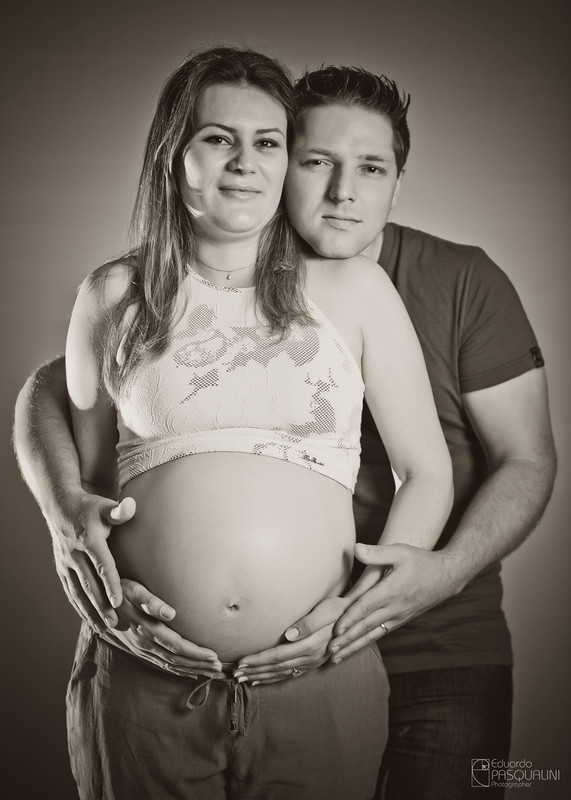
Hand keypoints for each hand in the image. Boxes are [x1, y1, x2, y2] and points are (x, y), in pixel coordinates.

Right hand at [49, 493, 135, 630]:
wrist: (59, 506)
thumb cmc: (89, 507)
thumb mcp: (104, 506)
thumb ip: (119, 511)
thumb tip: (130, 506)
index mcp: (89, 539)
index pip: (102, 564)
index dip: (110, 584)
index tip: (119, 602)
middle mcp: (75, 554)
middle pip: (89, 583)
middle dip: (101, 605)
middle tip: (115, 624)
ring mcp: (66, 563)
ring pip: (78, 591)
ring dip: (90, 611)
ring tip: (105, 628)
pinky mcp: (61, 568)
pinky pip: (70, 591)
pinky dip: (79, 607)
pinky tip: (89, 620)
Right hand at [104, 579, 221, 677]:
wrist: (93, 605)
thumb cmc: (117, 591)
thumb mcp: (131, 589)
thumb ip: (150, 601)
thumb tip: (170, 612)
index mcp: (146, 629)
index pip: (177, 646)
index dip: (196, 653)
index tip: (214, 656)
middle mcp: (144, 644)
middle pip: (177, 660)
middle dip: (199, 665)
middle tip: (221, 668)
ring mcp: (141, 649)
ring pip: (170, 665)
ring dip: (192, 670)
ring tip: (213, 673)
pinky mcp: (139, 651)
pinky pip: (162, 664)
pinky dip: (178, 670)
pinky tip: (191, 672)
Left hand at [234, 596, 350, 684]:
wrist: (355, 618)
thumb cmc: (338, 610)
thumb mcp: (326, 611)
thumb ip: (308, 623)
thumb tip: (288, 635)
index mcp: (310, 645)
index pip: (278, 655)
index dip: (258, 660)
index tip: (241, 662)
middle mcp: (310, 657)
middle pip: (276, 667)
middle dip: (254, 671)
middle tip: (234, 674)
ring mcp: (311, 663)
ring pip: (281, 673)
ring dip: (261, 677)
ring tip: (243, 679)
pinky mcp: (312, 663)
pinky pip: (290, 674)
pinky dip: (274, 678)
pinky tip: (263, 680)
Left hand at [328, 543, 460, 660]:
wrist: (446, 577)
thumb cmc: (421, 561)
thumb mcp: (400, 552)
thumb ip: (377, 552)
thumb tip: (356, 548)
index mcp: (391, 591)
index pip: (367, 607)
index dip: (350, 619)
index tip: (336, 630)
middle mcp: (394, 608)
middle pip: (366, 626)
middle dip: (347, 639)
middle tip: (330, 651)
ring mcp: (398, 617)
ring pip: (372, 634)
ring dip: (354, 646)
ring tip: (337, 658)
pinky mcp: (400, 620)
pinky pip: (380, 634)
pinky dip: (366, 642)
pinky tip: (355, 648)